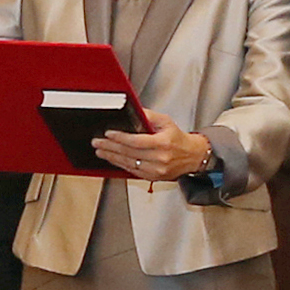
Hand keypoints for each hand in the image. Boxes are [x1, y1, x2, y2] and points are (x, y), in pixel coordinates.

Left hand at [92, 122, 215, 182]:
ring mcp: (157, 170)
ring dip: (112, 157)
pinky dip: (121, 165)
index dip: (120, 138)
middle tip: (98, 143)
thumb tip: (133, 111)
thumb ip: (148, 116)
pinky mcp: (153, 177)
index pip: (137, 141)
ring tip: (100, 151)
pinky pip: (133, 171)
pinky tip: (112, 159)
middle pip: (130, 153)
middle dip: (110, 147)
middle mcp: (160, 158)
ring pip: (129, 164)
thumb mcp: (166, 121)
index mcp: (164, 143)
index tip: (108, 134)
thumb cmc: (177, 138)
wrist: (192, 156)